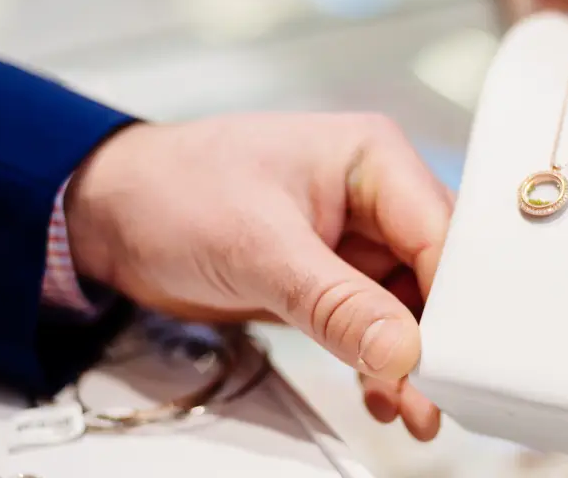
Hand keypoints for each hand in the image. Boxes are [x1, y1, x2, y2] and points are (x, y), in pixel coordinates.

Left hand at [64, 113, 450, 438]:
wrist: (112, 215)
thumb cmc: (173, 191)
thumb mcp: (257, 246)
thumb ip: (334, 302)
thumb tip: (403, 349)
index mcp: (371, 158)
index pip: (440, 231)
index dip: (454, 298)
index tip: (455, 357)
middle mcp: (373, 196)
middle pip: (435, 271)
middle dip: (437, 336)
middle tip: (439, 392)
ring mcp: (355, 240)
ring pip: (409, 306)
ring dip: (410, 359)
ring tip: (416, 409)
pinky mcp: (333, 278)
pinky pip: (373, 324)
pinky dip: (378, 362)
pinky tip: (379, 393)